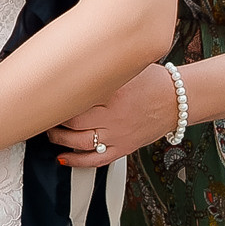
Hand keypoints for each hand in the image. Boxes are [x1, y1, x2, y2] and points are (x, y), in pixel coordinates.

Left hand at [46, 63, 177, 167]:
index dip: (57, 96)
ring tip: (51, 133)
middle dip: (55, 118)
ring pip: (80, 143)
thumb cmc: (154, 82)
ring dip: (59, 139)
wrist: (178, 101)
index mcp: (113, 93)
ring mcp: (118, 135)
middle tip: (47, 113)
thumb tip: (76, 64)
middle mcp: (114, 116)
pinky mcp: (123, 148)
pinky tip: (63, 158)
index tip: (46, 93)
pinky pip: (96, 160)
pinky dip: (76, 162)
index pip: (76, 97)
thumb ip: (104, 70)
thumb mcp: (128, 69)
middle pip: (74, 121)